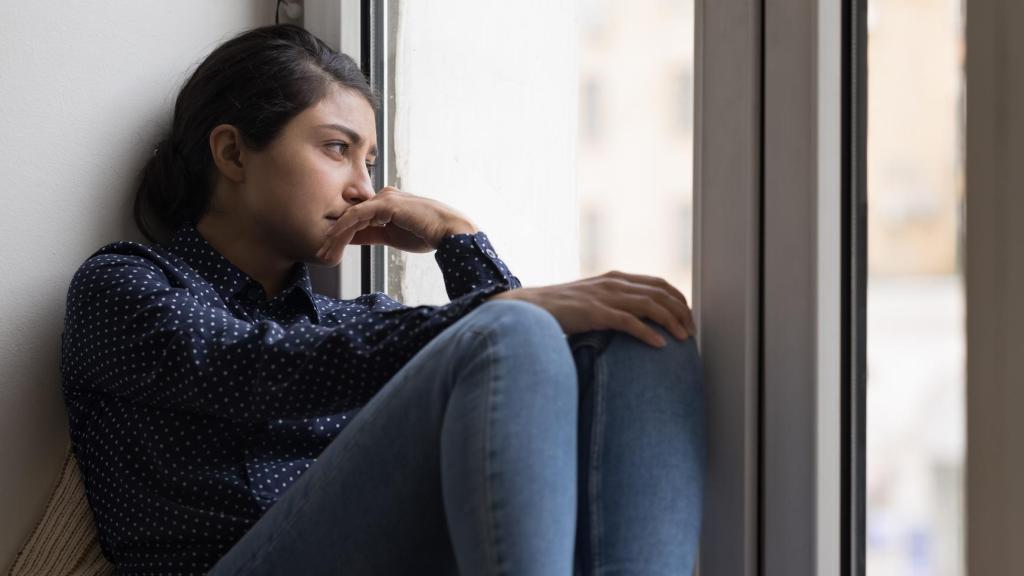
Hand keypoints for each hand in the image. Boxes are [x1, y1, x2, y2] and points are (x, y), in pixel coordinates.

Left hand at [317, 187, 476, 259]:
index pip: (357, 218)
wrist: (448, 231)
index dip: (341, 234)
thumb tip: (352, 239)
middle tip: (320, 254)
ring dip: (335, 235)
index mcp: (386, 204)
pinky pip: (358, 216)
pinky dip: (344, 228)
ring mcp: (384, 198)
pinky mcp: (386, 203)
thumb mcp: (393, 237)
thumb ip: (373, 234)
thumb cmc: (427, 234)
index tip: (329, 251)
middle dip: (334, 236)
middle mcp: (383, 197)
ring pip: (351, 216)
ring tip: (324, 251)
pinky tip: (334, 239)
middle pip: (351, 216)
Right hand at [488, 270, 695, 347]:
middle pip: (661, 293)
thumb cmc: (558, 310)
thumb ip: (611, 305)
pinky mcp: (594, 313)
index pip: (658, 283)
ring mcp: (604, 297)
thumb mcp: (590, 301)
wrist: (527, 308)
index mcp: (614, 279)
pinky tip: (660, 345)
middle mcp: (613, 283)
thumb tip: (634, 323)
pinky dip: (648, 333)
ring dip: (672, 322)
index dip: (678, 299)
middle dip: (682, 312)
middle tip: (691, 332)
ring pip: (651, 305)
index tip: (687, 317)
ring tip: (683, 339)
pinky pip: (629, 322)